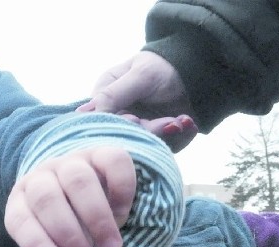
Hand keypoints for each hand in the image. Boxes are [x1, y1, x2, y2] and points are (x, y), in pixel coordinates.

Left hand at [5, 147, 135, 246]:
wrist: (85, 187)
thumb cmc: (65, 226)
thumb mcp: (53, 246)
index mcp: (21, 200)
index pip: (20, 221)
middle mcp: (42, 176)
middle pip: (47, 198)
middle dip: (69, 235)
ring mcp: (71, 161)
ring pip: (78, 180)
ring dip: (97, 219)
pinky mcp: (101, 153)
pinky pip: (112, 162)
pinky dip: (120, 191)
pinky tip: (122, 214)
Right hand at [78, 52, 193, 148]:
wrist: (197, 71)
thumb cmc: (163, 67)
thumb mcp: (139, 76)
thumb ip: (113, 95)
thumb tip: (81, 113)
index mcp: (105, 98)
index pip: (102, 121)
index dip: (117, 125)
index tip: (136, 119)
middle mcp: (118, 117)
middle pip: (125, 136)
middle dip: (150, 131)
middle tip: (170, 122)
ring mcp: (138, 130)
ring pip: (146, 145)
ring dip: (169, 135)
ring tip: (183, 120)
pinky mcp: (156, 139)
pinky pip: (164, 147)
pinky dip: (180, 137)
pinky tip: (188, 123)